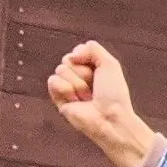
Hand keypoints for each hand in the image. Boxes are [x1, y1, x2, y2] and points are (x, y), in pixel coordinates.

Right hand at [45, 40, 161, 166]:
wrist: (110, 118)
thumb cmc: (114, 94)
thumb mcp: (110, 64)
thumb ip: (92, 48)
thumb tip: (71, 55)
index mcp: (91, 68)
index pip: (77, 52)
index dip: (86, 58)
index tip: (98, 72)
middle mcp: (78, 77)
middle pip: (68, 59)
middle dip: (83, 72)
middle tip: (93, 88)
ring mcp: (67, 87)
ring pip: (61, 69)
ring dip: (77, 83)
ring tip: (87, 97)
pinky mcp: (59, 98)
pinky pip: (53, 80)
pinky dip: (65, 88)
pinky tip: (75, 100)